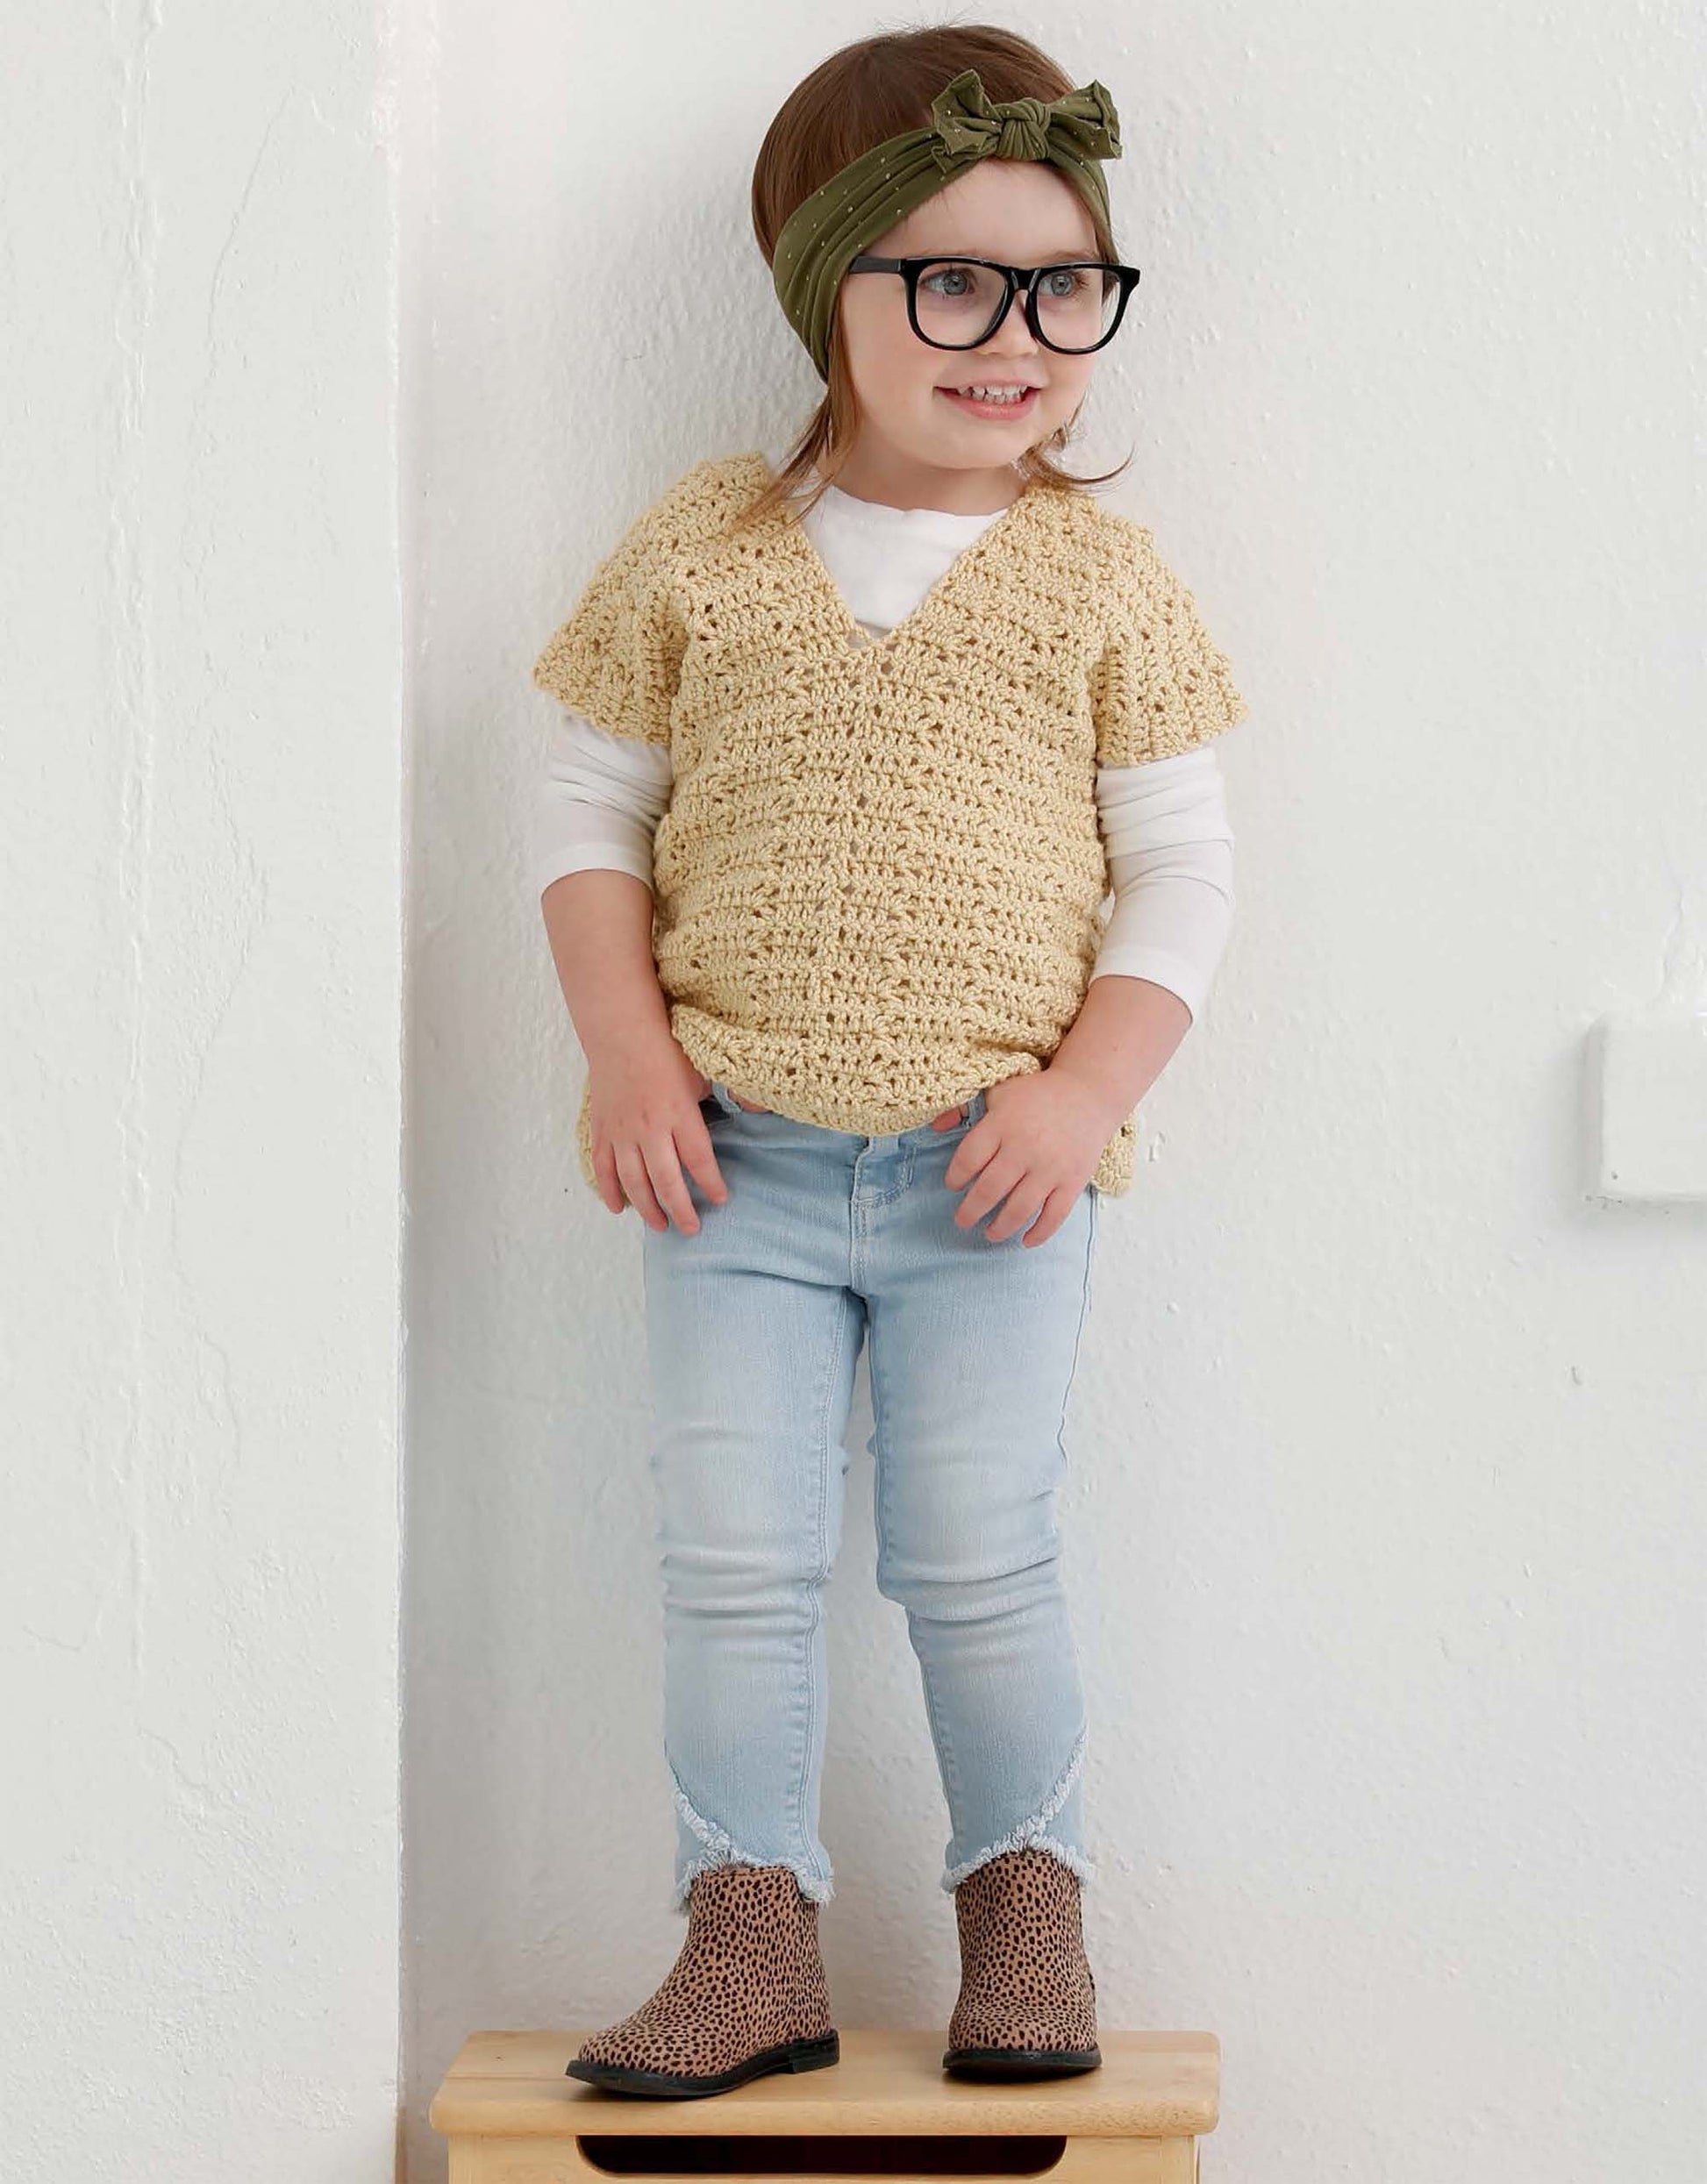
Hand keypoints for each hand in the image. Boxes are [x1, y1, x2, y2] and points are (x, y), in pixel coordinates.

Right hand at [586, 1045, 729, 1232]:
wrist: (621, 1030)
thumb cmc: (667, 1047)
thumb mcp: (705, 1068)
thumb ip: (730, 1092)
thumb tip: (761, 1108)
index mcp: (680, 1113)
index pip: (699, 1160)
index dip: (710, 1185)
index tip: (719, 1200)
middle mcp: (650, 1128)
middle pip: (666, 1181)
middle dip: (680, 1210)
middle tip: (690, 1228)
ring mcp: (622, 1132)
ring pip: (633, 1182)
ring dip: (647, 1208)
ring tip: (660, 1226)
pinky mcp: (602, 1129)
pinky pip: (604, 1168)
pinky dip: (610, 1191)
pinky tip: (619, 1208)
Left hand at [942, 1069, 1113, 1245]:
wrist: (1088, 1092)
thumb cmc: (1037, 1094)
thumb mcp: (998, 1091)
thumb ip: (964, 1107)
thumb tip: (935, 1127)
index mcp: (1002, 1123)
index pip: (969, 1158)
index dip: (955, 1176)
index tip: (953, 1185)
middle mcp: (1025, 1147)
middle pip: (989, 1189)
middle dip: (970, 1211)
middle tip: (962, 1220)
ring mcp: (1051, 1167)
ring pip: (1019, 1208)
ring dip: (1000, 1227)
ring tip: (989, 1233)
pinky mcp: (1072, 1180)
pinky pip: (1054, 1215)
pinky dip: (1040, 1233)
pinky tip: (1026, 1241)